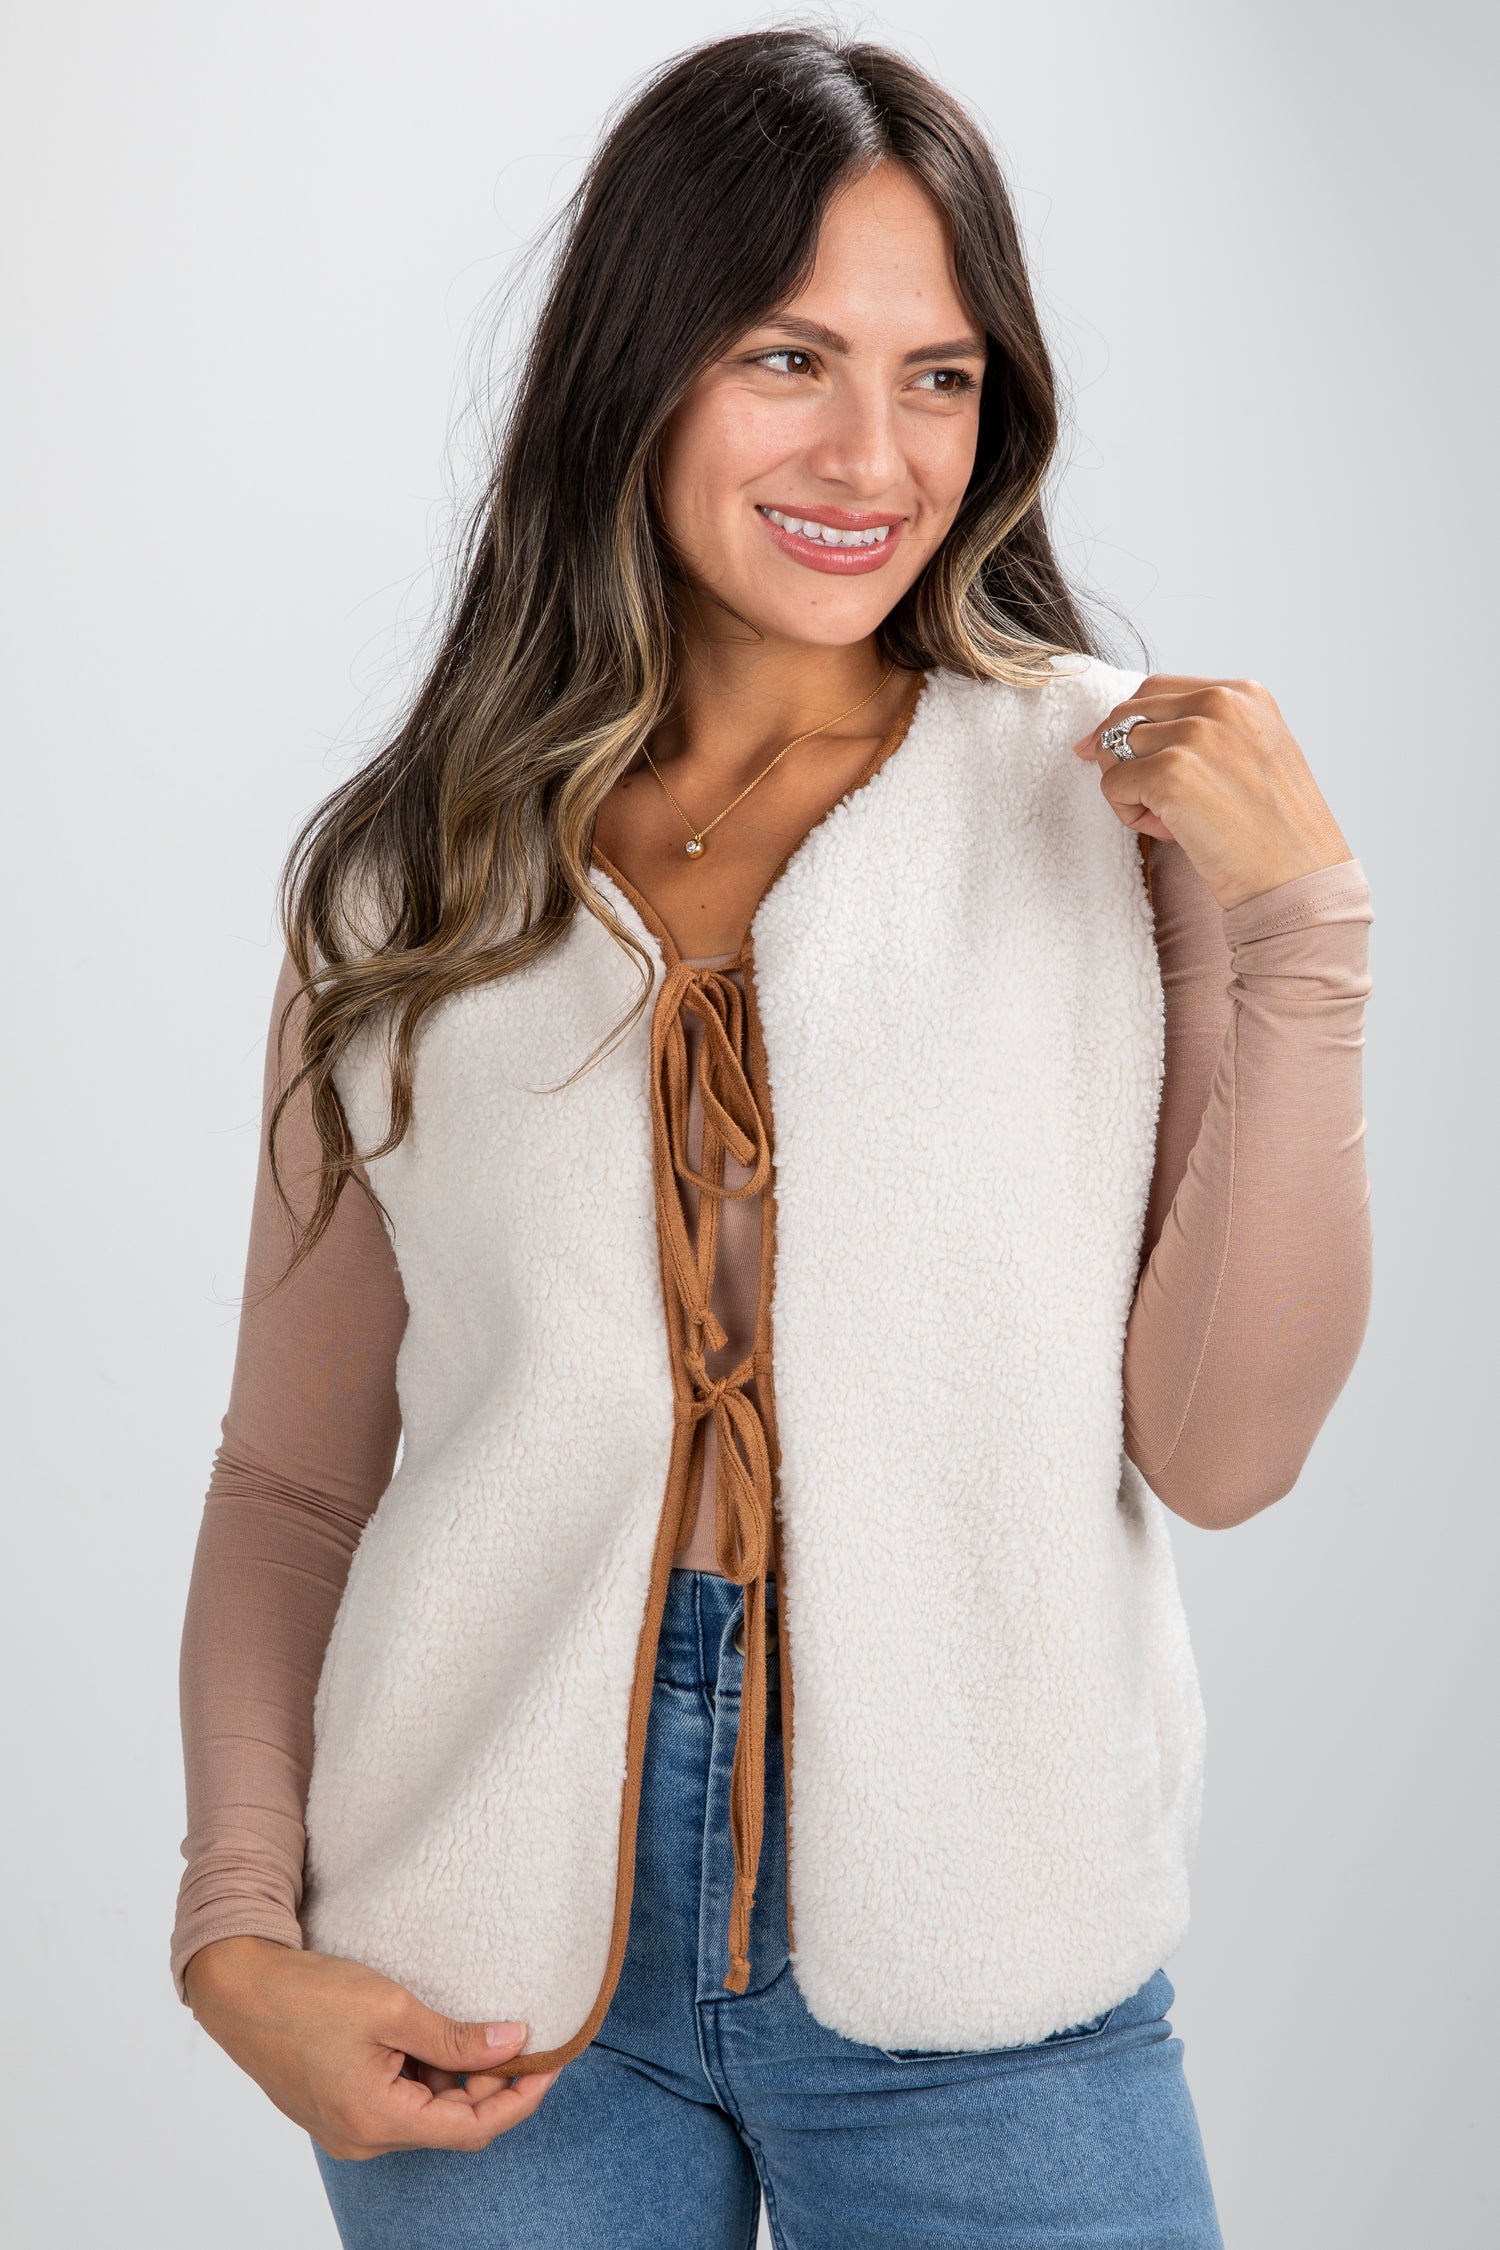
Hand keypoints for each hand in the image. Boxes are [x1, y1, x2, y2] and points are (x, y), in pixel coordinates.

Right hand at [183, 1935, 561, 2160]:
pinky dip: (426, 2075)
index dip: (518, 2099)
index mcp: (377, 2122)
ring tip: (481, 2029)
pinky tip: (439, 2037)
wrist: (239, 1989)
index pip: (471, 2129)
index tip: (550, 2064)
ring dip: (458, 2077)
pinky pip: (399, 2102)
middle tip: (523, 2038)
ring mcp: (347, 2126)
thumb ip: (456, 2036)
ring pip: (426, 2112)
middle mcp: (362, 2138)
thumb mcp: (392, 2008)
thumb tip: (513, 2043)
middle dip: (492, 2086)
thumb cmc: (309, 1995)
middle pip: (450, 2124)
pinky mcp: (337, 2108)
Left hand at [1072, 674, 1351, 910]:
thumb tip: (1126, 731)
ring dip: (1127, 789)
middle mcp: (1219, 702)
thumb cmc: (1274, 829)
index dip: (1131, 726)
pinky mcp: (1171, 773)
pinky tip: (1164, 832)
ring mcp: (1195, 735)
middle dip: (1120, 756)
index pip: (1156, 691)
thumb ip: (1208, 732)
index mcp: (1242, 693)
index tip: (1116, 757)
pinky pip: (1113, 784)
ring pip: (1115, 749)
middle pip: (1128, 714)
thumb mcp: (1254, 754)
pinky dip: (1126, 813)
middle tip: (1145, 801)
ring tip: (1167, 821)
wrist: (1297, 876)